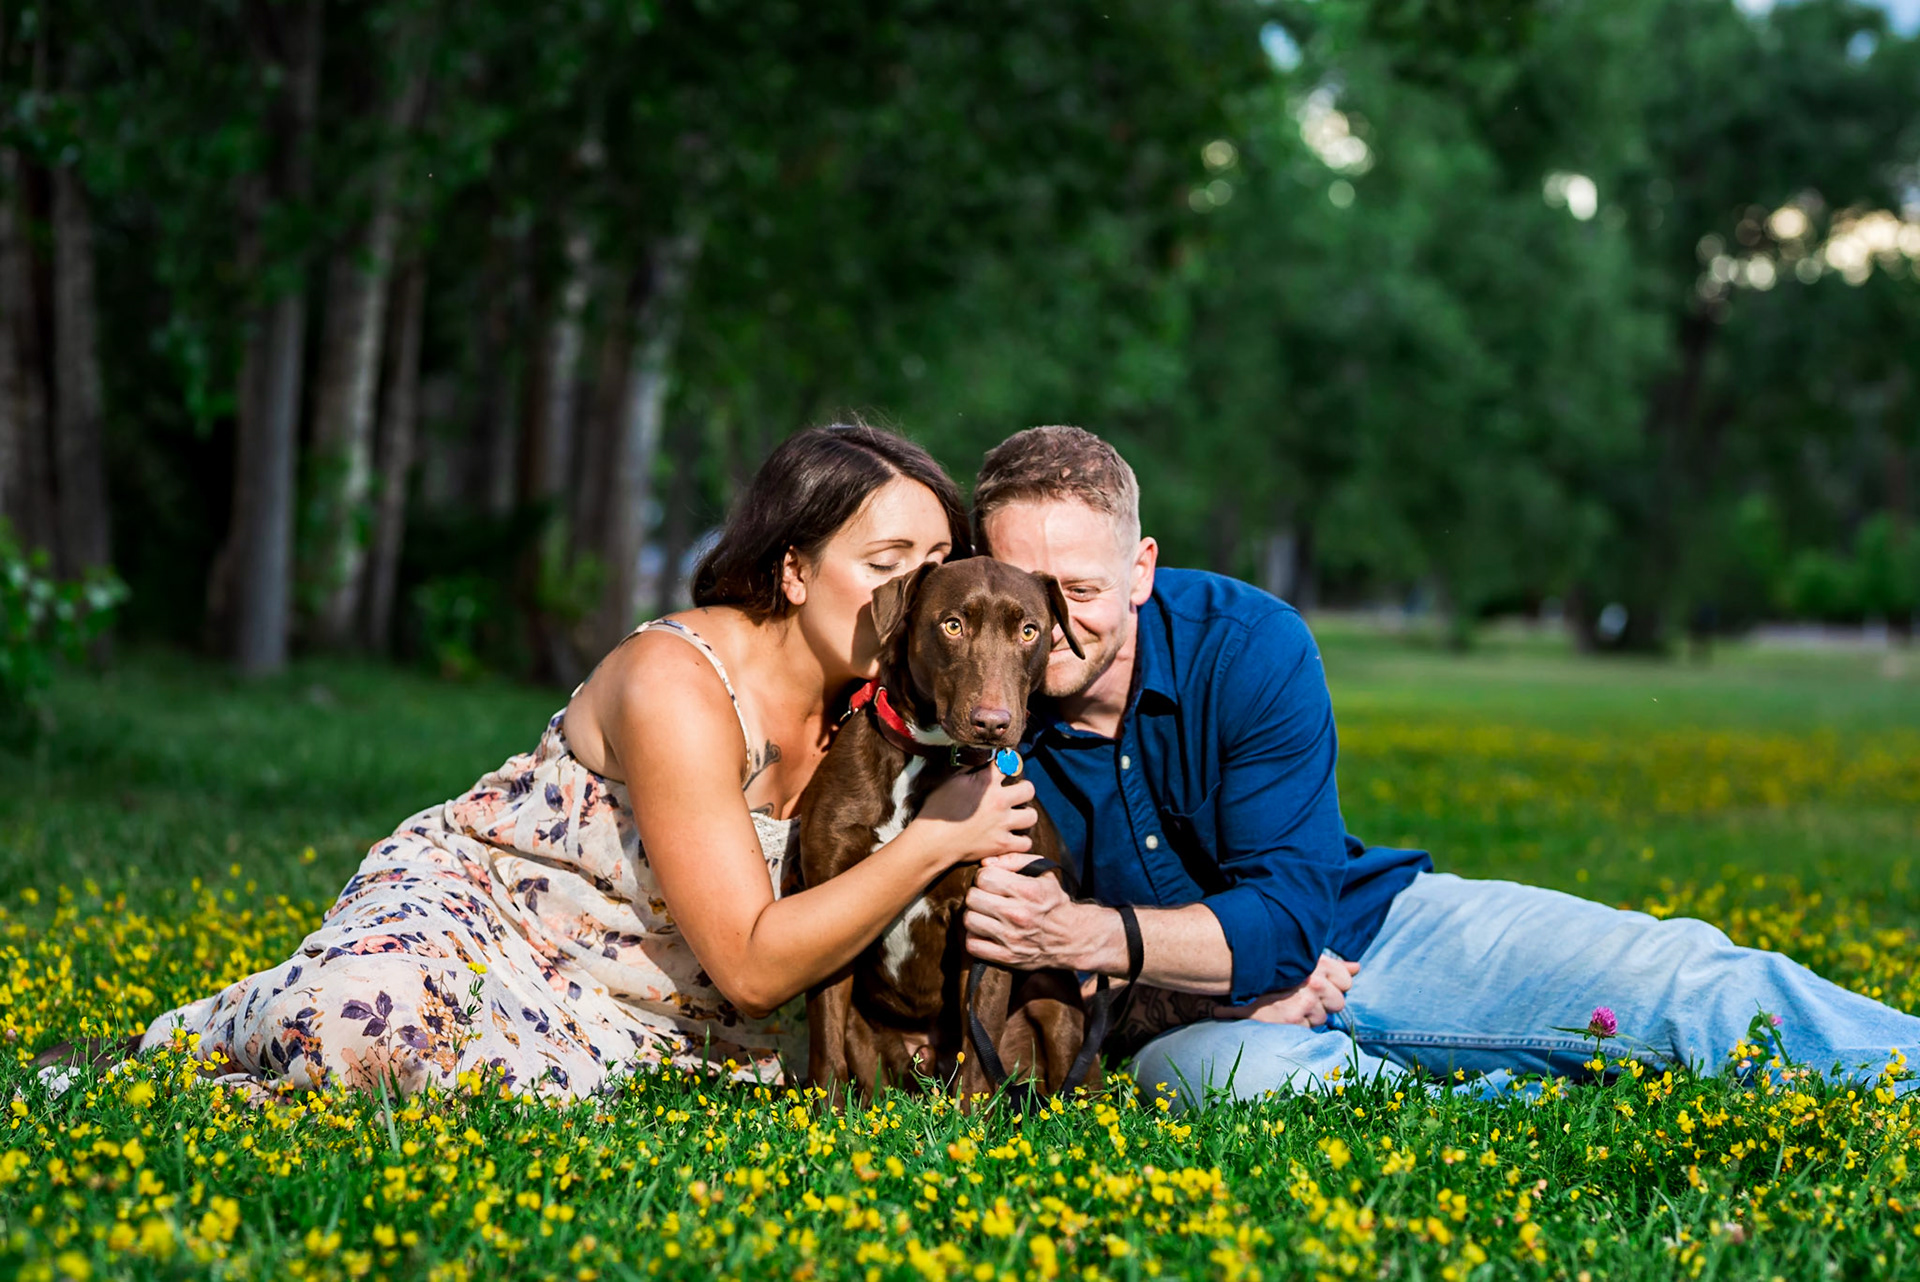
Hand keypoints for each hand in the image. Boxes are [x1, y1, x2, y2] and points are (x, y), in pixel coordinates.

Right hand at [910, 769, 1036, 865]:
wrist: (932, 841)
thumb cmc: (937, 810)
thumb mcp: (951, 780)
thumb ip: (970, 767)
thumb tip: (981, 757)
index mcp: (986, 781)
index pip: (1009, 763)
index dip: (1009, 762)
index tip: (1006, 766)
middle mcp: (999, 800)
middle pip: (1029, 789)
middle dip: (1024, 790)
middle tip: (1016, 794)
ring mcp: (1003, 823)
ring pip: (1031, 816)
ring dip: (1026, 815)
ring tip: (1017, 816)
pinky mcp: (1002, 844)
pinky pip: (1025, 842)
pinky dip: (1021, 840)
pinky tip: (1013, 837)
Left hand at [962, 853, 1087, 969]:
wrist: (1071, 937)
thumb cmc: (1053, 901)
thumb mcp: (1044, 873)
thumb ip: (1015, 860)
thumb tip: (985, 862)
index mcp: (1027, 891)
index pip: (984, 877)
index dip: (985, 876)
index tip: (991, 882)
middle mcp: (1018, 914)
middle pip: (973, 897)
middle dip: (977, 894)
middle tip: (986, 898)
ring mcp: (1012, 937)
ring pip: (969, 920)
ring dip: (974, 915)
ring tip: (985, 914)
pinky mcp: (1007, 957)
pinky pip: (973, 945)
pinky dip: (974, 937)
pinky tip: (984, 932)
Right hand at [1212, 955, 1360, 1027]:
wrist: (1232, 986)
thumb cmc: (1267, 973)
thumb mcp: (1298, 962)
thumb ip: (1330, 966)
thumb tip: (1357, 967)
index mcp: (1314, 962)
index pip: (1346, 979)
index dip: (1336, 985)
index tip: (1318, 986)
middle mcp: (1312, 980)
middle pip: (1339, 1001)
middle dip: (1324, 1003)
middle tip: (1301, 997)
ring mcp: (1303, 1001)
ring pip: (1323, 1017)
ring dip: (1309, 1016)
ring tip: (1289, 1005)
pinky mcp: (1293, 1019)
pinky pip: (1309, 1029)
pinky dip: (1298, 1026)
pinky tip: (1282, 1016)